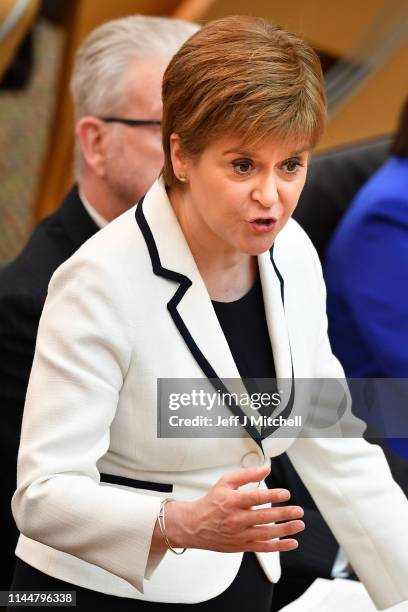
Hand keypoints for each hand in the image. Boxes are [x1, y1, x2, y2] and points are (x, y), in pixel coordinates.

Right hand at [164, 465, 303, 552]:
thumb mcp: (225, 482)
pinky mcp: (241, 546)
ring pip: (266, 533)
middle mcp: (236, 519)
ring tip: (299, 524)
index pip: (255, 498)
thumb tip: (265, 469)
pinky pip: (263, 547)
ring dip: (285, 530)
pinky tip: (291, 542)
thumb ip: (246, 475)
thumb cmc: (211, 502)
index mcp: (232, 502)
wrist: (194, 525)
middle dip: (284, 514)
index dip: (272, 495)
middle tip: (298, 510)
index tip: (286, 493)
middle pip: (264, 516)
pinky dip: (279, 546)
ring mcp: (239, 534)